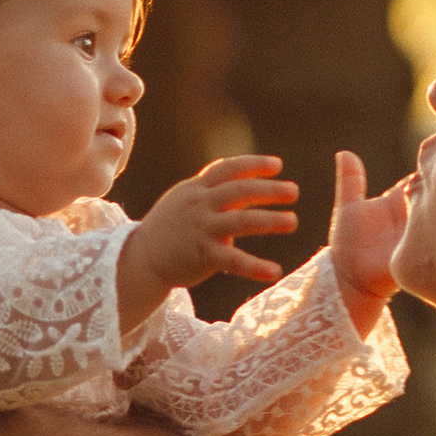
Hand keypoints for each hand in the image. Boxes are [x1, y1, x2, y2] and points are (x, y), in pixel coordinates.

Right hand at [115, 155, 299, 328]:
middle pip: (239, 190)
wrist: (141, 258)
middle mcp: (200, 205)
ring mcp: (201, 229)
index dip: (253, 164)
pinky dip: (255, 267)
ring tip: (292, 221)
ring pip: (241, 221)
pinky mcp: (202, 255)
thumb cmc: (169, 227)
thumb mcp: (186, 198)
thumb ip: (214, 187)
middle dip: (268, 189)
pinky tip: (274, 271)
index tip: (278, 165)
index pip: (227, 169)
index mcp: (197, 189)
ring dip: (269, 221)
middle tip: (294, 192)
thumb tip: (248, 177)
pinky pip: (233, 261)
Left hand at [326, 149, 411, 336]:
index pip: (422, 174)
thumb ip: (351, 181)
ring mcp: (425, 231)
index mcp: (399, 198)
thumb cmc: (348, 244)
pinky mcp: (428, 249)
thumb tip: (344, 152)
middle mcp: (416, 213)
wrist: (352, 279)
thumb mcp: (348, 208)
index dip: (431, 162)